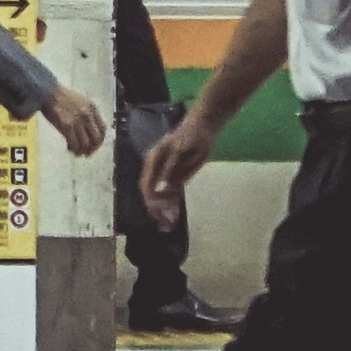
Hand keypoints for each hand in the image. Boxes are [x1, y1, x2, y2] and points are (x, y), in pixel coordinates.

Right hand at [39, 85, 110, 155]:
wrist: (46, 91)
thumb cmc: (58, 96)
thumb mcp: (78, 101)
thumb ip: (86, 113)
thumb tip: (87, 129)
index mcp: (92, 108)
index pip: (103, 129)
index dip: (100, 140)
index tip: (95, 145)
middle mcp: (87, 115)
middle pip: (96, 139)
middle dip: (92, 149)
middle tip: (86, 153)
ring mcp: (77, 121)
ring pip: (86, 144)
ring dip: (82, 151)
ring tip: (76, 152)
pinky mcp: (67, 126)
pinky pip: (75, 144)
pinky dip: (73, 149)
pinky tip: (69, 148)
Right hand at [138, 112, 216, 226]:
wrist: (203, 126)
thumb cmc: (192, 137)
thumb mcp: (182, 155)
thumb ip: (170, 173)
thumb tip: (158, 191)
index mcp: (153, 160)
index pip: (147, 187)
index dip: (152, 203)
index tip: (160, 218)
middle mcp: (154, 166)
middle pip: (150, 192)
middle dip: (156, 209)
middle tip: (165, 225)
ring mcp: (162, 169)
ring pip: (158, 193)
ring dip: (163, 208)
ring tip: (168, 223)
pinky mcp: (172, 172)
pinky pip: (168, 189)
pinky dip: (170, 202)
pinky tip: (174, 212)